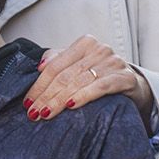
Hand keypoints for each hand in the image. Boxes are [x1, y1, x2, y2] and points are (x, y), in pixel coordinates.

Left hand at [25, 35, 152, 124]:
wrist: (131, 84)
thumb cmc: (99, 75)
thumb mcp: (77, 65)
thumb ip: (57, 61)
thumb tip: (40, 67)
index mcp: (85, 44)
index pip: (55, 65)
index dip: (39, 85)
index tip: (27, 102)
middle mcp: (100, 50)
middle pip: (65, 75)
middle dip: (46, 96)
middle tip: (34, 113)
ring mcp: (114, 63)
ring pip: (79, 82)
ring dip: (59, 100)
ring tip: (46, 114)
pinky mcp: (125, 78)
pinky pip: (100, 86)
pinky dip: (84, 95)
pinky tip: (71, 105)